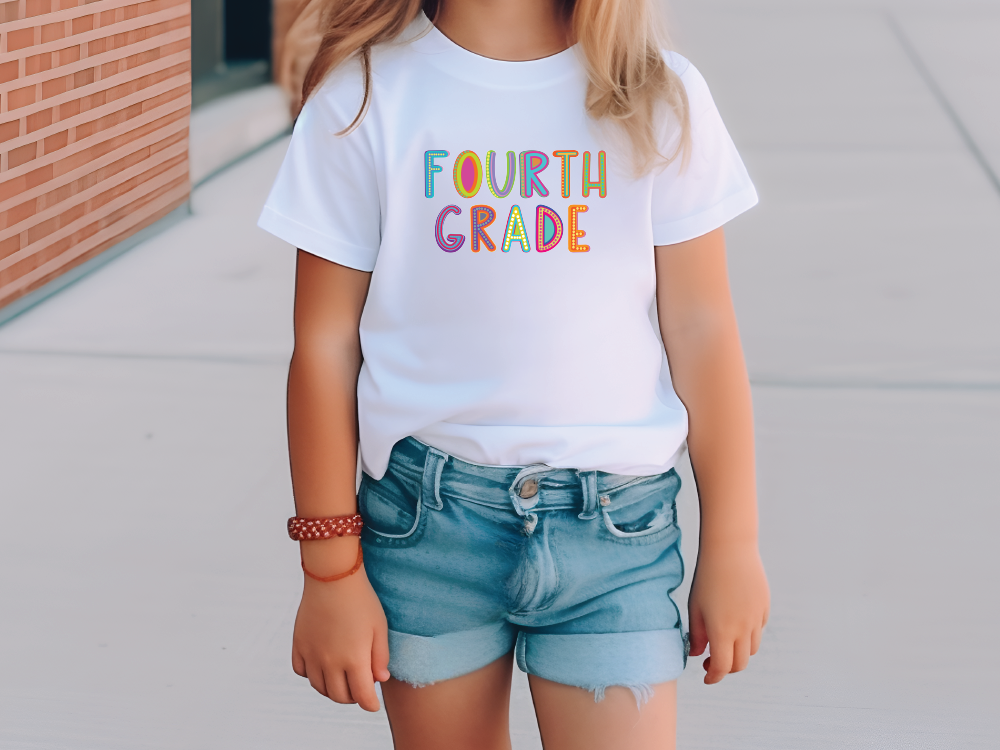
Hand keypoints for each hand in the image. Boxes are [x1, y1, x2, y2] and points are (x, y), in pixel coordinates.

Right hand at [292, 539, 390, 710]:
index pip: (362, 696)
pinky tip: (322, 666)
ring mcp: (311, 654)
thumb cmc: (361, 600)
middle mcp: (330, 661)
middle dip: (352, 697)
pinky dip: (311, 675)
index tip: (373, 704)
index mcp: (354, 659)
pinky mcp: (299, 644)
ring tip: (342, 679)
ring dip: (332, 689)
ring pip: (319, 687)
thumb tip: (379, 679)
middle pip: (339, 696)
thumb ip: (380, 657)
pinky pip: (301, 671)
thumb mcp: (379, 627)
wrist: (332, 576)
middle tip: (360, 688)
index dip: (370, 704)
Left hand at [687, 544, 769, 683]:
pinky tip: (735, 623)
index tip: (706, 677)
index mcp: (722, 631)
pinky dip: (748, 635)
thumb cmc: (707, 578)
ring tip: (724, 641)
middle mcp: (743, 629)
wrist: (730, 550)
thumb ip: (696, 635)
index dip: (713, 677)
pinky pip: (758, 630)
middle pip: (740, 664)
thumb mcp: (695, 607)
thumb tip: (697, 654)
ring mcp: (757, 619)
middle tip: (711, 661)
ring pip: (752, 649)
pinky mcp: (765, 608)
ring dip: (738, 652)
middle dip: (726, 668)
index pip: (722, 667)